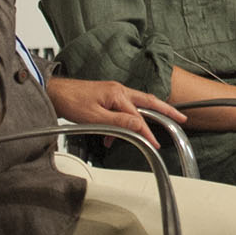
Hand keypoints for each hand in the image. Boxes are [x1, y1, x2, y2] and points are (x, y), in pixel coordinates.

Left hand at [47, 76, 181, 134]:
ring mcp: (114, 92)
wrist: (54, 93)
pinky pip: (124, 108)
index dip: (147, 132)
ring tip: (154, 130)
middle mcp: (119, 90)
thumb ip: (118, 121)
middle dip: (166, 110)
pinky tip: (117, 134)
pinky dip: (127, 120)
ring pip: (137, 105)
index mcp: (118, 94)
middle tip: (181, 118)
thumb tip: (138, 125)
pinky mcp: (108, 96)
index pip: (138, 116)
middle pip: (149, 102)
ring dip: (146, 118)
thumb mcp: (94, 116)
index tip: (155, 143)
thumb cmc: (71, 102)